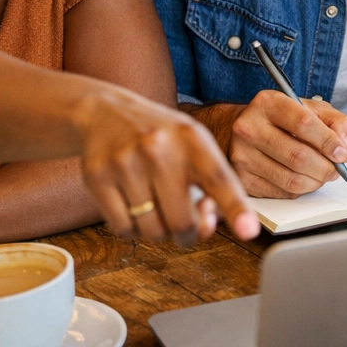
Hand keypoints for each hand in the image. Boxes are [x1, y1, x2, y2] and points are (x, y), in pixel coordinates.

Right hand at [75, 88, 256, 243]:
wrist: (105, 113)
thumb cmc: (160, 138)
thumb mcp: (193, 147)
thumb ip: (209, 186)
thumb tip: (205, 228)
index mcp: (192, 139)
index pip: (219, 179)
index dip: (236, 208)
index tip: (249, 231)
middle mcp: (159, 148)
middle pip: (182, 221)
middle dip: (187, 234)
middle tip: (184, 225)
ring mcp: (125, 162)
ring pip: (151, 230)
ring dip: (159, 231)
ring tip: (156, 207)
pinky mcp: (97, 176)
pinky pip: (123, 228)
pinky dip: (132, 228)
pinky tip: (134, 206)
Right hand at [219, 91, 346, 198]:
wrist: (243, 129)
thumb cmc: (283, 119)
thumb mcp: (312, 109)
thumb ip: (336, 123)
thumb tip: (344, 149)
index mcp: (269, 103)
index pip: (304, 124)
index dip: (328, 142)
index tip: (342, 154)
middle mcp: (249, 128)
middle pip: (298, 156)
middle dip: (326, 168)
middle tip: (336, 170)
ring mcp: (243, 155)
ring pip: (291, 179)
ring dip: (315, 182)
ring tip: (322, 175)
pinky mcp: (243, 178)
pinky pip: (282, 192)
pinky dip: (301, 190)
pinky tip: (304, 179)